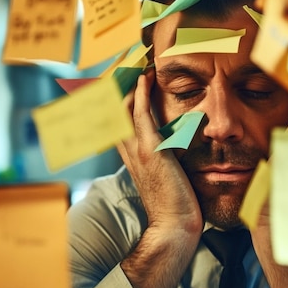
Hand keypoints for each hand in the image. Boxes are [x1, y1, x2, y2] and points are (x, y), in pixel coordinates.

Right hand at [117, 69, 202, 287]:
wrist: (174, 226)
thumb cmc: (174, 204)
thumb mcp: (166, 175)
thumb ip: (164, 157)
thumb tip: (173, 145)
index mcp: (130, 155)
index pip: (116, 118)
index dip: (118, 96)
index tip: (125, 78)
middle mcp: (127, 149)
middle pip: (113, 107)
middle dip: (118, 82)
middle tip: (127, 61)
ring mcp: (137, 149)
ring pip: (124, 106)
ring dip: (130, 81)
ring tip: (137, 61)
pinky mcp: (150, 150)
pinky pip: (142, 114)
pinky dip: (142, 93)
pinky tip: (146, 77)